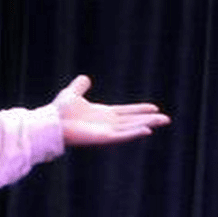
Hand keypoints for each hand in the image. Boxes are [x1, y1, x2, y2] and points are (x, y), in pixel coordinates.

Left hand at [53, 75, 170, 145]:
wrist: (51, 122)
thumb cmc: (59, 111)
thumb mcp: (72, 94)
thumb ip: (80, 86)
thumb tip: (84, 78)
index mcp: (103, 114)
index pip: (126, 112)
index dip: (139, 110)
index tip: (154, 108)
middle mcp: (107, 123)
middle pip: (133, 121)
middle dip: (149, 119)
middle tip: (166, 119)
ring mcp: (106, 131)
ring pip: (131, 128)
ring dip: (146, 124)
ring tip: (162, 121)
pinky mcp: (103, 138)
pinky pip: (122, 136)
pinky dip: (134, 133)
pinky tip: (147, 130)